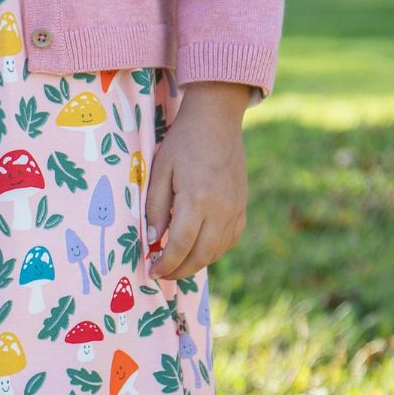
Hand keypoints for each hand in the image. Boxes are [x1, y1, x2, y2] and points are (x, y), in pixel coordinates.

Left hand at [145, 81, 250, 280]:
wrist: (216, 120)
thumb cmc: (182, 143)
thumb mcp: (159, 172)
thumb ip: (155, 209)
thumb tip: (153, 241)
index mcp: (197, 200)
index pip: (180, 246)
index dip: (165, 264)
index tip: (152, 272)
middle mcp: (220, 209)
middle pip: (201, 255)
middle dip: (179, 271)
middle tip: (162, 274)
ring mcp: (235, 209)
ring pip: (217, 251)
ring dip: (196, 264)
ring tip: (176, 265)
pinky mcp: (242, 206)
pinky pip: (230, 239)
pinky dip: (213, 251)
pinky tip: (198, 250)